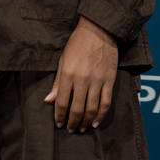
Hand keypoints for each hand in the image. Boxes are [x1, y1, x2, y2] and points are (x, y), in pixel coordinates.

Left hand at [44, 16, 117, 132]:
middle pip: (77, 108)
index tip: (58, 123)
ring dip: (86, 121)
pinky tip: (95, 122)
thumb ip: (58, 82)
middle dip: (72, 122)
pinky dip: (101, 115)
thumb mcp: (63, 60)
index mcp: (68, 74)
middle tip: (70, 129)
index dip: (59, 115)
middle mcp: (83, 79)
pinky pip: (105, 102)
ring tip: (81, 129)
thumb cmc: (77, 43)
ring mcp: (98, 81)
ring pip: (92, 109)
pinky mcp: (109, 80)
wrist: (98, 30)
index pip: (62, 102)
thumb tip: (49, 100)